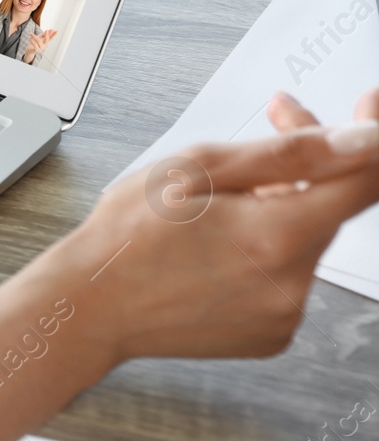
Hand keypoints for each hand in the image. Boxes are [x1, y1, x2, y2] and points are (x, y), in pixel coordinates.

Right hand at [0, 89, 378, 440]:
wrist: (89, 306)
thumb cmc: (125, 236)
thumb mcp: (195, 168)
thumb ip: (287, 151)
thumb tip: (360, 139)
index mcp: (277, 235)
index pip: (363, 180)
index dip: (369, 135)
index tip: (364, 107)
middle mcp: (292, 282)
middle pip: (332, 204)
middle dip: (310, 160)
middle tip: (277, 118)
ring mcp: (285, 313)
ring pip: (308, 238)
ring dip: (285, 203)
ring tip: (225, 191)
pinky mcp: (273, 333)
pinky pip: (288, 275)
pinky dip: (269, 247)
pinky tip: (221, 238)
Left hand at [22, 27, 56, 61]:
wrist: (29, 51)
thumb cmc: (35, 44)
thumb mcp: (39, 38)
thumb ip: (43, 35)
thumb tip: (49, 30)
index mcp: (45, 42)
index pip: (50, 38)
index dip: (54, 35)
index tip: (56, 31)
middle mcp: (44, 45)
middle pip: (46, 40)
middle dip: (47, 35)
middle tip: (46, 30)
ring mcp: (41, 48)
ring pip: (39, 41)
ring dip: (34, 36)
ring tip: (30, 33)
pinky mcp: (36, 50)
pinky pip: (34, 45)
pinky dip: (32, 41)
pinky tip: (30, 38)